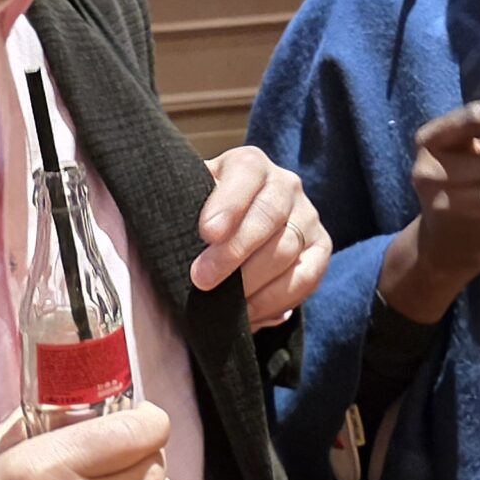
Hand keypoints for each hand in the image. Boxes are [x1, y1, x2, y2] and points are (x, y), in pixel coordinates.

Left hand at [193, 146, 328, 326]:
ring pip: (286, 251)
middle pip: (268, 217)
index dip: (229, 204)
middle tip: (201, 280)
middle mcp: (286, 185)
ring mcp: (308, 217)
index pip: (246, 174)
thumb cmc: (205, 214)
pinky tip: (248, 315)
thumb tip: (159, 219)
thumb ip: (182, 201)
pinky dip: (275, 301)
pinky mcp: (321, 250)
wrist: (240, 227)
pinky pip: (305, 279)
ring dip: (251, 283)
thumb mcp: (192, 196)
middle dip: (234, 252)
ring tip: (221, 304)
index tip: (206, 233)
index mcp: (251, 164)